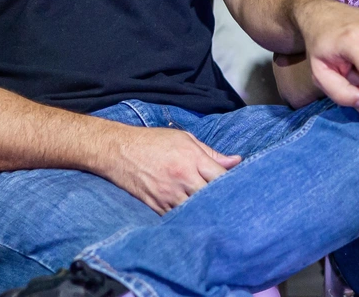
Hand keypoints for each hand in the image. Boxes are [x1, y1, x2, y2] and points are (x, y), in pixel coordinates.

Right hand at [101, 124, 240, 213]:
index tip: (240, 189)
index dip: (232, 185)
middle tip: (232, 207)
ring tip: (216, 215)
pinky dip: (187, 219)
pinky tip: (195, 218)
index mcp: (192, 159)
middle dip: (222, 202)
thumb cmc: (153, 142)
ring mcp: (169, 195)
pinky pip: (177, 218)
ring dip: (206, 213)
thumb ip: (211, 152)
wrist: (119, 150)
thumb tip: (236, 161)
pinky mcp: (156, 206)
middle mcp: (182, 178)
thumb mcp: (185, 139)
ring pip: (196, 211)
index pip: (221, 177)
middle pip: (211, 197)